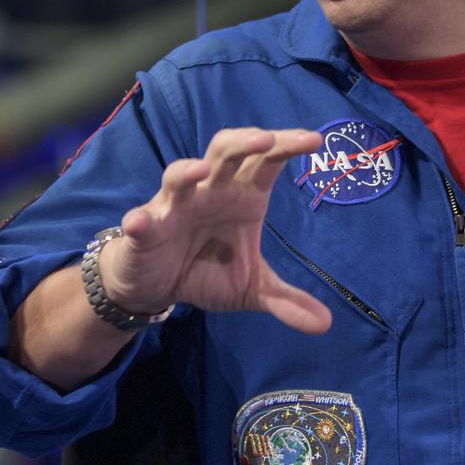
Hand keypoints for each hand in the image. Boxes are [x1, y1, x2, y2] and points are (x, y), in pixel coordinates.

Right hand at [98, 128, 331, 334]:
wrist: (158, 287)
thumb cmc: (207, 270)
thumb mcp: (251, 289)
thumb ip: (286, 301)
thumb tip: (325, 323)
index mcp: (243, 195)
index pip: (267, 162)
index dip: (288, 145)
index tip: (315, 140)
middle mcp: (211, 191)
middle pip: (225, 152)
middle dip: (244, 142)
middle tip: (267, 141)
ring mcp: (175, 206)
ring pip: (180, 174)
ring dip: (190, 169)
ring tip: (204, 170)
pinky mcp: (145, 229)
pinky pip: (142, 221)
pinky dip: (140, 220)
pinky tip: (139, 223)